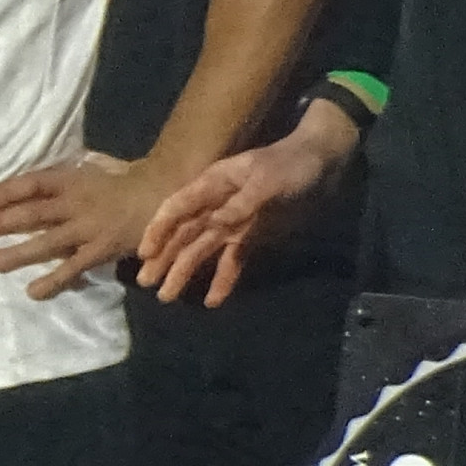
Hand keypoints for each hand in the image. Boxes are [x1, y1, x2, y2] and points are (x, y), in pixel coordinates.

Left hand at [0, 151, 165, 298]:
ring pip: (46, 242)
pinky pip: (72, 268)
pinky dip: (52, 281)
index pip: (31, 184)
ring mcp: (88, 228)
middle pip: (31, 213)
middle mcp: (76, 202)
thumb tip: (35, 186)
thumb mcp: (94, 171)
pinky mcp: (101, 250)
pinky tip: (33, 292)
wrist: (166, 194)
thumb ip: (66, 181)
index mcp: (72, 180)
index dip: (4, 192)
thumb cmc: (127, 182)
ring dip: (17, 253)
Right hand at [140, 108, 354, 304]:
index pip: (177, 208)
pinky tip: (212, 300)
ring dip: (183, 271)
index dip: (158, 230)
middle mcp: (215, 206)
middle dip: (164, 258)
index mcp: (213, 184)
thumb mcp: (268, 180)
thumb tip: (214, 224)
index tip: (145, 254)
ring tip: (167, 296)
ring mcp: (231, 224)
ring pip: (200, 250)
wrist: (321, 165)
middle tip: (146, 283)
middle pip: (183, 234)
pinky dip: (222, 280)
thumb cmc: (291, 164)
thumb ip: (242, 203)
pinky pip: (231, 261)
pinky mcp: (249, 239)